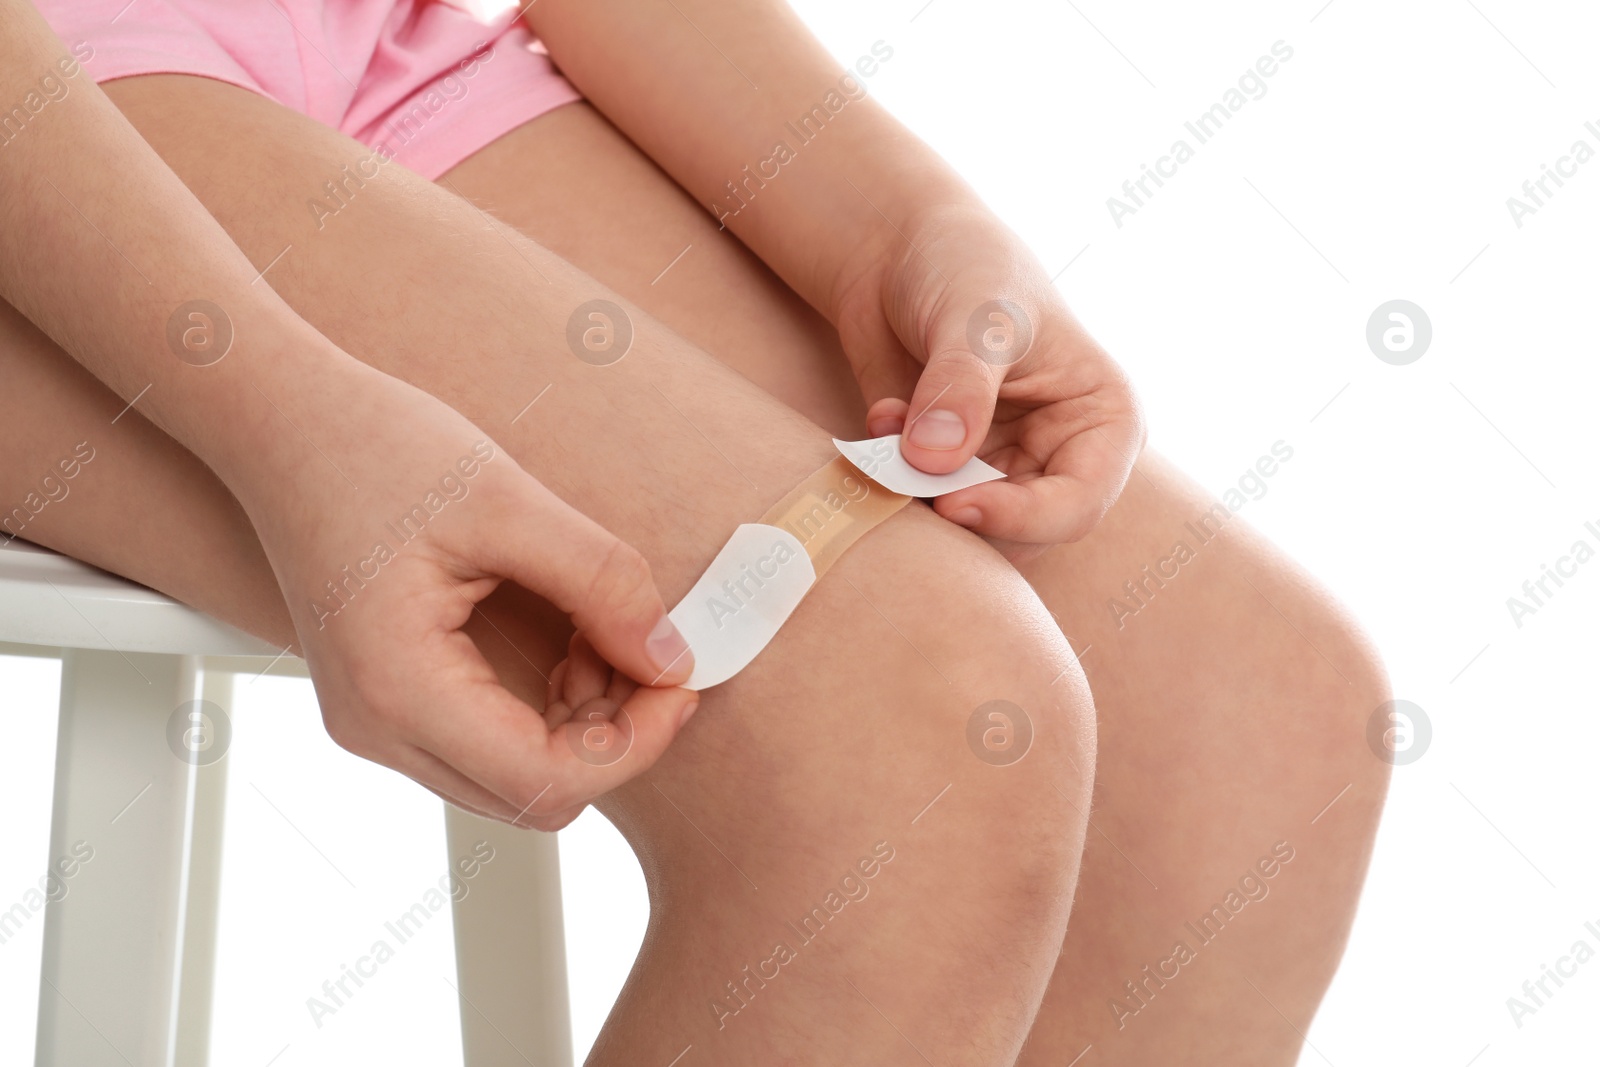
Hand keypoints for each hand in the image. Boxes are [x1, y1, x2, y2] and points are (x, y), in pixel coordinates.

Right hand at [234, 359, 696, 828]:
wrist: (285, 424)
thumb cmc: (376, 449)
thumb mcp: (508, 502)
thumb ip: (601, 584)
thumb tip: (672, 658)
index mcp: (399, 686)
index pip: (546, 780)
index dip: (635, 744)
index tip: (681, 681)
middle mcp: (377, 728)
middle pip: (534, 797)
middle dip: (613, 734)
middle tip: (649, 650)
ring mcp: (376, 723)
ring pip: (515, 779)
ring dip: (582, 722)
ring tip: (601, 630)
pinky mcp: (388, 703)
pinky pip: (489, 745)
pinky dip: (546, 708)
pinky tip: (566, 639)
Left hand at [832, 203, 1145, 559]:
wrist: (897, 253)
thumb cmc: (965, 267)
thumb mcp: (976, 317)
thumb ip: (960, 389)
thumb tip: (933, 463)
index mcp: (1103, 422)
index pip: (1079, 503)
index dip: (1020, 518)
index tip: (951, 505)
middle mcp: (1059, 459)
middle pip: (1023, 536)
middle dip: (960, 512)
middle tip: (905, 475)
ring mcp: (1000, 472)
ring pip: (968, 534)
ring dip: (918, 493)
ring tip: (890, 421)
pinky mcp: (945, 475)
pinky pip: (918, 508)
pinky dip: (891, 476)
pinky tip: (882, 415)